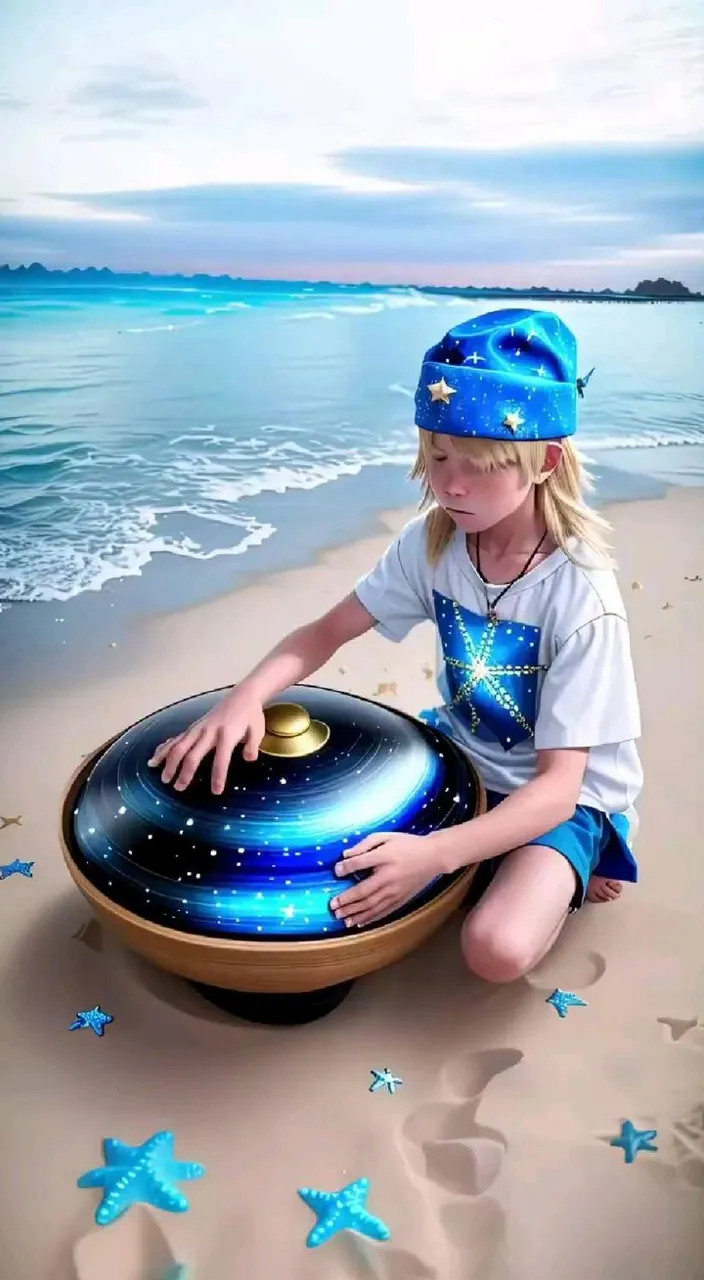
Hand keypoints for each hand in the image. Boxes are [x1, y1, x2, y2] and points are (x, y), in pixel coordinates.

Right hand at [147, 686, 264, 793]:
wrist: (242, 696)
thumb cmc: (250, 715)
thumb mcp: (258, 729)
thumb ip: (252, 744)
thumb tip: (249, 758)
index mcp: (227, 733)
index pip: (221, 758)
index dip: (218, 775)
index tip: (216, 791)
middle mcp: (209, 731)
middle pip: (193, 753)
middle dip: (185, 772)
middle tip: (178, 788)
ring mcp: (198, 728)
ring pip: (179, 746)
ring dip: (169, 762)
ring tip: (164, 778)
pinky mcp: (193, 727)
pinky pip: (175, 739)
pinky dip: (164, 749)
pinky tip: (154, 760)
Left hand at [329, 832, 443, 928]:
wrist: (433, 856)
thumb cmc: (407, 844)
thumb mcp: (386, 836)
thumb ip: (365, 844)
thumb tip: (345, 855)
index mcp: (385, 858)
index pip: (360, 864)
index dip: (346, 868)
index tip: (336, 871)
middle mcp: (389, 877)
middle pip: (363, 892)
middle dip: (346, 901)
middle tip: (333, 907)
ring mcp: (395, 891)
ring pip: (372, 906)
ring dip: (355, 913)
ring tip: (341, 918)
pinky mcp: (401, 899)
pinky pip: (383, 911)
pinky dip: (370, 918)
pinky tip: (359, 922)